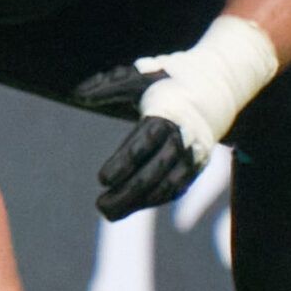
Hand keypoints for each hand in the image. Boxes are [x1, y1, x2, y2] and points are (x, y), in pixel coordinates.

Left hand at [74, 59, 210, 217]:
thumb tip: (77, 94)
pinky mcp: (196, 166)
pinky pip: (176, 188)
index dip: (124, 162)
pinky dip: (154, 199)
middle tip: (99, 206)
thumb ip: (108, 86)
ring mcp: (192, 155)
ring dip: (140, 202)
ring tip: (108, 212)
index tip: (101, 179)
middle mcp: (183, 138)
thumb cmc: (163, 83)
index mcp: (167, 114)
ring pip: (168, 186)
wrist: (214, 91)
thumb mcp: (137, 78)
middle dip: (128, 192)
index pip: (144, 143)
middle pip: (156, 171)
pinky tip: (130, 206)